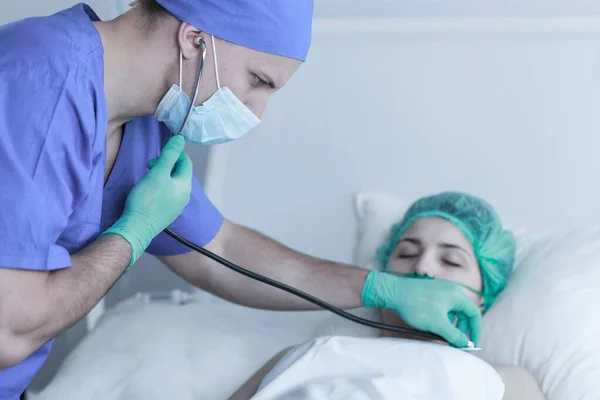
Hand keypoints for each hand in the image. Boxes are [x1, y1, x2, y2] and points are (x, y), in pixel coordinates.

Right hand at [102, 135, 192, 266]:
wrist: (137, 228)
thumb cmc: (147, 200)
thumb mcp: (158, 173)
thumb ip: (170, 155)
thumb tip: (181, 139)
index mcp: (185, 185)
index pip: (186, 162)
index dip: (175, 153)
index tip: (161, 151)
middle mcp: (184, 196)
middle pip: (179, 172)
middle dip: (166, 164)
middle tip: (150, 165)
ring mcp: (177, 206)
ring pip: (173, 183)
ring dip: (162, 175)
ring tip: (148, 176)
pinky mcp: (167, 213)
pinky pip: (168, 194)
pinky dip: (160, 186)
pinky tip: (149, 190)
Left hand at [361, 271, 480, 347]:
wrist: (393, 292)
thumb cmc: (416, 306)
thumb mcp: (438, 325)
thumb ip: (454, 335)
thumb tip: (465, 344)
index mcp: (456, 295)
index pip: (474, 314)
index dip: (475, 330)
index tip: (471, 343)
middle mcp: (451, 290)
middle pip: (464, 312)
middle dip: (462, 328)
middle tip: (456, 341)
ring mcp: (440, 290)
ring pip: (452, 311)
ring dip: (451, 324)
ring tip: (443, 335)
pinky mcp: (430, 292)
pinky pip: (442, 307)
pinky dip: (442, 318)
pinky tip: (433, 326)